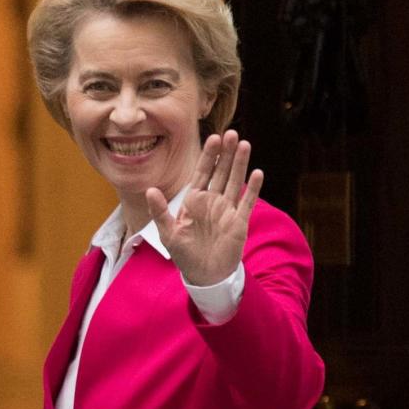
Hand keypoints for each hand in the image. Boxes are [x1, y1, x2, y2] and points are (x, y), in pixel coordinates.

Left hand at [146, 130, 263, 285]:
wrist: (203, 275)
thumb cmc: (184, 254)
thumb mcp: (168, 232)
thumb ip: (160, 211)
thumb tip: (150, 190)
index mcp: (194, 201)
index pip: (203, 173)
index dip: (208, 156)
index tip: (214, 138)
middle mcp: (212, 201)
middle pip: (221, 172)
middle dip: (226, 154)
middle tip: (232, 133)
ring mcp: (227, 210)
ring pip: (235, 181)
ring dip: (240, 164)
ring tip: (245, 144)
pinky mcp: (239, 222)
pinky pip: (247, 202)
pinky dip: (252, 189)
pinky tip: (257, 173)